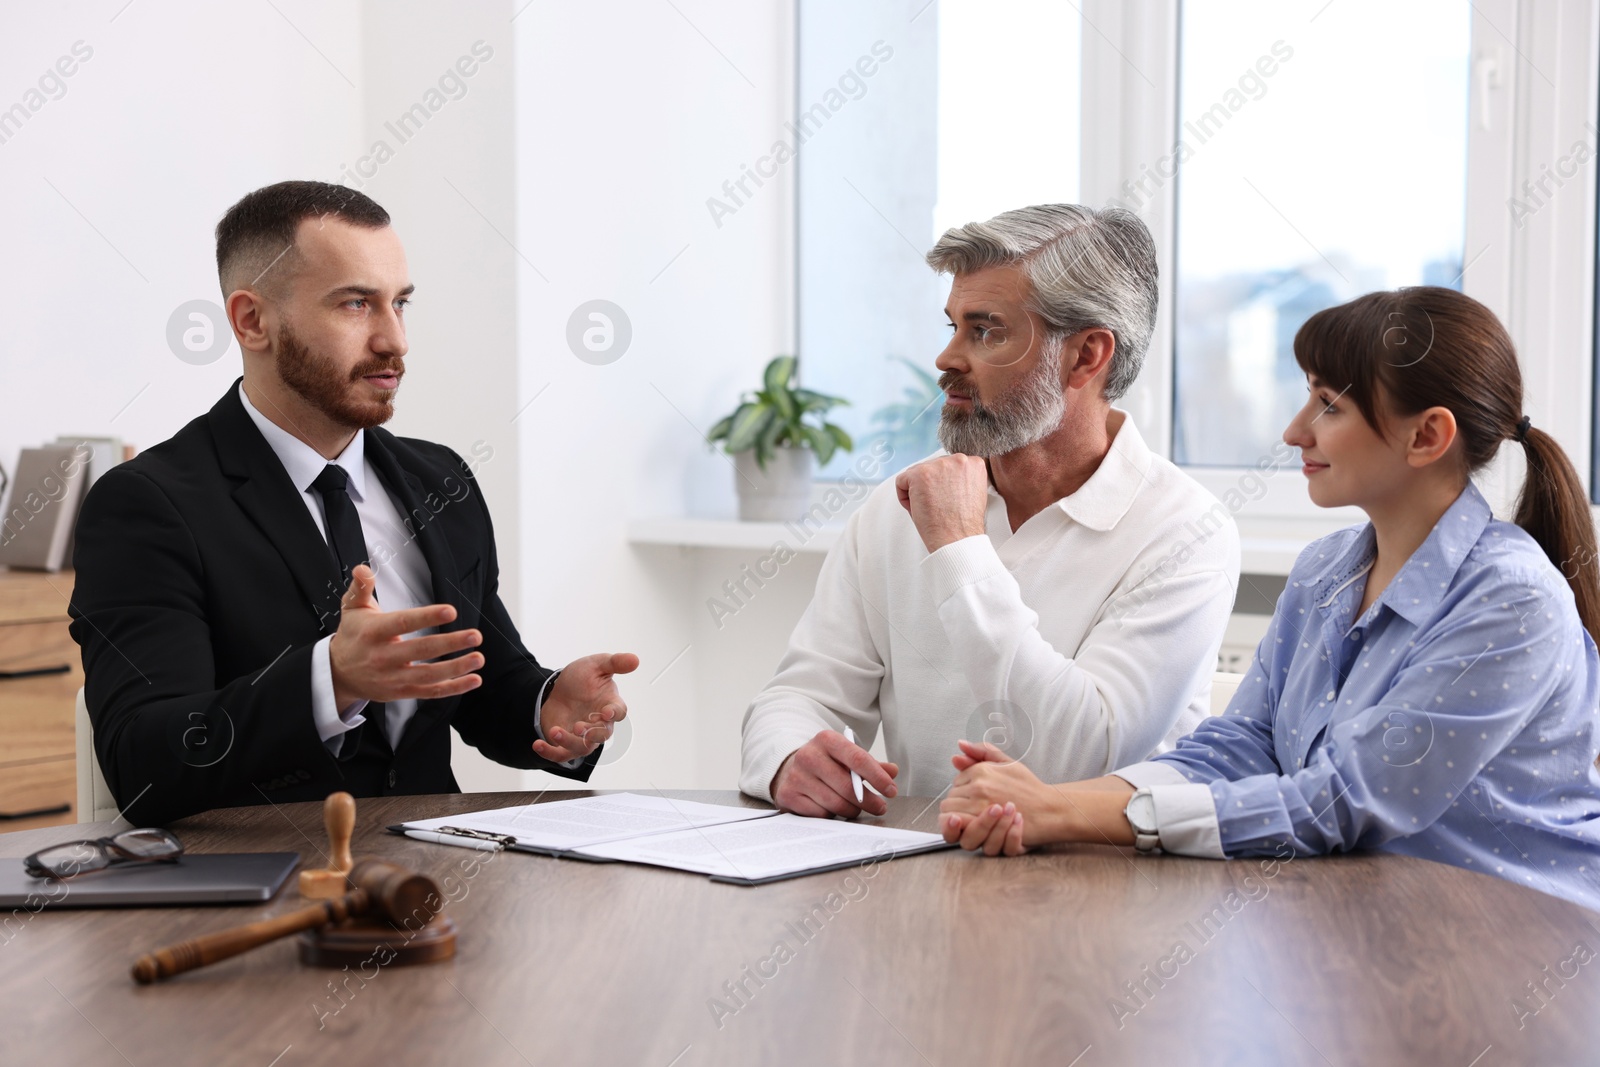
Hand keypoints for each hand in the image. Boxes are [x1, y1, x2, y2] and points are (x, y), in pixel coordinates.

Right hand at [329, 565, 483, 707]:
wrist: (338, 674)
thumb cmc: (353, 635)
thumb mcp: (352, 608)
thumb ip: (361, 587)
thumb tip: (363, 569)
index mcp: (373, 632)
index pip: (403, 622)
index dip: (427, 617)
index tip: (451, 611)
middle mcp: (383, 656)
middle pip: (421, 650)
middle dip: (451, 643)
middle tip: (475, 635)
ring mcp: (393, 677)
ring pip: (429, 675)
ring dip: (457, 668)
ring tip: (479, 657)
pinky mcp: (401, 692)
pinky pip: (430, 692)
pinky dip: (454, 688)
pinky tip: (474, 680)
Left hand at [535, 652, 639, 761]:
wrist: (558, 689)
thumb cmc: (582, 679)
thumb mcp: (596, 664)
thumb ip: (615, 662)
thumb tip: (635, 659)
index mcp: (610, 705)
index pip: (619, 712)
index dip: (614, 713)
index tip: (606, 711)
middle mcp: (599, 724)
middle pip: (602, 735)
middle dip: (592, 734)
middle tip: (578, 727)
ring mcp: (583, 736)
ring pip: (582, 747)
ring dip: (569, 742)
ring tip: (555, 731)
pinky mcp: (565, 744)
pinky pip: (560, 755)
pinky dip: (549, 752)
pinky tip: (537, 744)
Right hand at [771, 729, 898, 817]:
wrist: (790, 768)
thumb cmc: (826, 763)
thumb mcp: (846, 756)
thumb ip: (870, 764)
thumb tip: (892, 771)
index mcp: (827, 740)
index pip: (858, 759)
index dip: (878, 777)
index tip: (891, 791)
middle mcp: (809, 755)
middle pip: (847, 786)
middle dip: (869, 800)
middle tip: (880, 806)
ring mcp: (797, 776)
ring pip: (835, 803)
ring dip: (852, 810)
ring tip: (856, 808)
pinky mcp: (789, 795)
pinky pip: (821, 814)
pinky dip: (832, 815)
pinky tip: (832, 808)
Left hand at [894, 454, 988, 552]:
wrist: (957, 540)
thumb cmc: (962, 524)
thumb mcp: (971, 493)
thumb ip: (961, 478)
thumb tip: (943, 476)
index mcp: (974, 464)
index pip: (948, 467)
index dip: (944, 485)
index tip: (946, 499)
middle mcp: (959, 460)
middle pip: (931, 468)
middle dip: (930, 487)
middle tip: (938, 507)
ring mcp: (939, 465)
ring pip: (916, 473)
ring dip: (918, 491)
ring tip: (931, 509)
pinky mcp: (920, 474)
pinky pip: (901, 481)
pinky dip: (904, 497)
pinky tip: (919, 509)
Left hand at [940, 740, 1059, 848]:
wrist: (1048, 810)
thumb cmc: (1030, 788)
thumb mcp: (1008, 763)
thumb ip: (983, 752)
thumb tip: (960, 744)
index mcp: (982, 770)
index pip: (956, 782)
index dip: (965, 791)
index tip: (980, 798)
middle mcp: (979, 786)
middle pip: (950, 797)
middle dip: (960, 804)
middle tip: (978, 810)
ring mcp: (980, 806)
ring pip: (950, 812)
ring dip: (959, 817)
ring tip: (976, 819)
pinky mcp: (983, 825)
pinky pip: (958, 826)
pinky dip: (961, 827)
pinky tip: (973, 827)